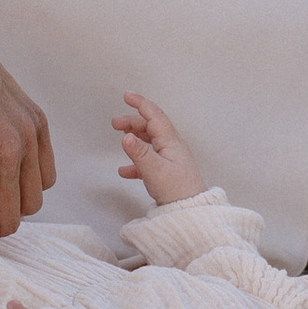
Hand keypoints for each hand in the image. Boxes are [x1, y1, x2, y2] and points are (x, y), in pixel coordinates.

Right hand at [114, 91, 203, 205]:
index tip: (126, 95)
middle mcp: (172, 147)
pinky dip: (136, 161)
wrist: (192, 213)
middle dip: (133, 121)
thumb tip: (126, 136)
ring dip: (135, 138)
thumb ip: (138, 153)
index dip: (140, 103)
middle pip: (151, 127)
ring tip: (121, 139)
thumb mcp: (154, 170)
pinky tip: (125, 171)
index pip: (154, 115)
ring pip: (150, 142)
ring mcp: (171, 160)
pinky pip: (149, 161)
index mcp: (171, 142)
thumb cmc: (178, 191)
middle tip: (115, 123)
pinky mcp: (168, 173)